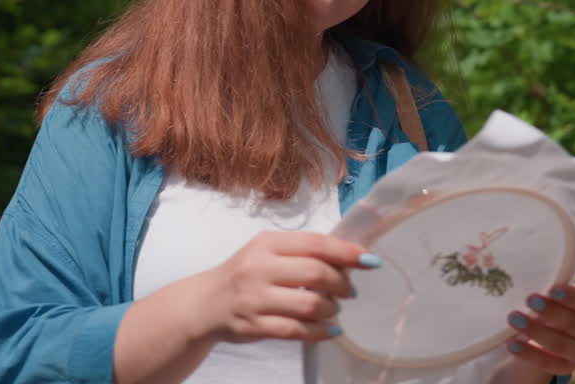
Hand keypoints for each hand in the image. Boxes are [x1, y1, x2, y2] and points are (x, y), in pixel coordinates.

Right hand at [192, 231, 377, 343]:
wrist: (204, 304)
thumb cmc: (244, 274)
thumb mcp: (266, 252)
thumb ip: (301, 252)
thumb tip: (348, 257)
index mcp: (267, 243)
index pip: (315, 244)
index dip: (347, 252)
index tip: (370, 260)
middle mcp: (259, 267)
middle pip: (315, 273)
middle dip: (342, 283)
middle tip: (350, 291)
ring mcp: (255, 298)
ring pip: (309, 305)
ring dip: (331, 309)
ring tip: (333, 309)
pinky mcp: (254, 325)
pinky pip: (297, 331)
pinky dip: (320, 332)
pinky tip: (330, 330)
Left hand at [504, 282, 574, 374]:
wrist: (555, 333)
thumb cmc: (558, 303)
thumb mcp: (559, 294)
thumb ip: (551, 288)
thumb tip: (525, 275)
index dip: (571, 295)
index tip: (551, 288)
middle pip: (573, 323)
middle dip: (550, 312)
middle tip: (529, 299)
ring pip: (560, 344)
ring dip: (536, 331)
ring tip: (513, 318)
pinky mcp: (566, 367)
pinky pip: (547, 363)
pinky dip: (528, 353)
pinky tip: (511, 344)